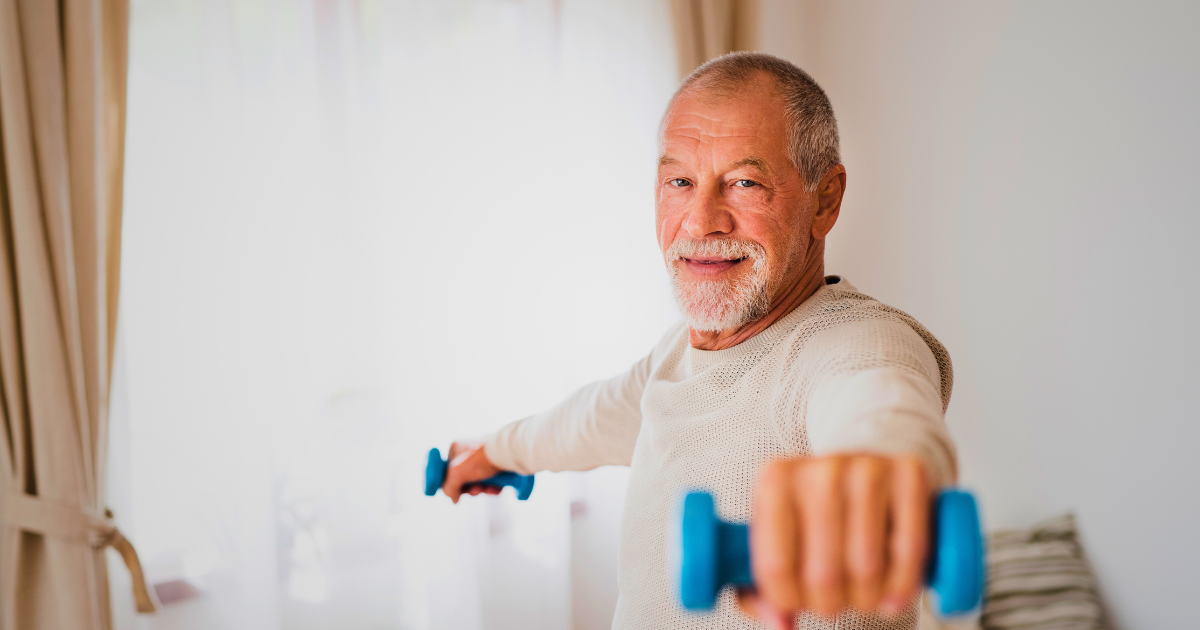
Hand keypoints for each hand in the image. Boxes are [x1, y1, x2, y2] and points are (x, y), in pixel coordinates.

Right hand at [442, 439, 502, 502]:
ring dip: (482, 490)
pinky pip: (491, 481)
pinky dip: (493, 488)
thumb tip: (454, 499)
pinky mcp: (497, 464)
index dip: (452, 484)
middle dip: (470, 489)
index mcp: (456, 448)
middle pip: (464, 478)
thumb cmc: (480, 460)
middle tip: (476, 489)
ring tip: (487, 489)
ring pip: (479, 481)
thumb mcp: (456, 474)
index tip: (457, 492)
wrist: (508, 454)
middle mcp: (469, 451)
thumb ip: (449, 488)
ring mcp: (484, 458)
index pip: (448, 471)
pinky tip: (496, 489)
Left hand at [737, 454, 929, 627]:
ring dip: (866, 600)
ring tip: (862, 595)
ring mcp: (868, 468)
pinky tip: (893, 593)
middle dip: (829, 605)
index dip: (788, 600)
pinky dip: (902, 585)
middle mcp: (821, 469)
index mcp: (775, 480)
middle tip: (833, 601)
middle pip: (822, 575)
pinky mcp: (910, 474)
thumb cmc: (813, 514)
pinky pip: (909, 551)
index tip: (797, 602)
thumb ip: (761, 589)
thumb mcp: (776, 538)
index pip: (776, 567)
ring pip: (866, 569)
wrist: (865, 468)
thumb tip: (781, 624)